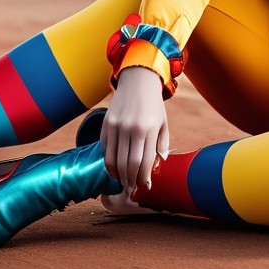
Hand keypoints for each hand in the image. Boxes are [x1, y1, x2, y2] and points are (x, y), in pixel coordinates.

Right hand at [101, 66, 167, 197]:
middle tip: (132, 188)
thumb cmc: (153, 104)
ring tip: (123, 182)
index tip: (144, 186)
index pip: (144, 161)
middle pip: (128, 164)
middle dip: (130, 180)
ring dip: (118, 175)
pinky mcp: (106, 123)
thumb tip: (158, 163)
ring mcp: (116, 126)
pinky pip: (105, 148)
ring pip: (114, 159)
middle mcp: (131, 128)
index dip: (143, 178)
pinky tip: (114, 168)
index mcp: (148, 129)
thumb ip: (162, 144)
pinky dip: (108, 162)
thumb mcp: (163, 123)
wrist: (138, 80)